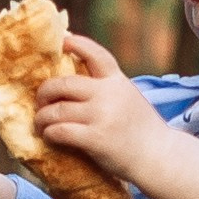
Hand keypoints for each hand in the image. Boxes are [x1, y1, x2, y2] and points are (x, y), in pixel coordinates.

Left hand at [33, 32, 158, 180]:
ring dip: (42, 117)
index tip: (63, 41)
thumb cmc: (141, 130)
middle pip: (64, 84)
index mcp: (117, 81)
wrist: (158, 156)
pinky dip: (50, 133)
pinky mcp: (95, 138)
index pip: (96, 54)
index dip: (77, 44)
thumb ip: (107, 88)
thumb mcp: (129, 97)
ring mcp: (101, 116)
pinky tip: (50, 136)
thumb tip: (75, 84)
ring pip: (56, 110)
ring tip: (40, 123)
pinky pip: (60, 131)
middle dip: (45, 92)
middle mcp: (108, 94)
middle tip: (40, 101)